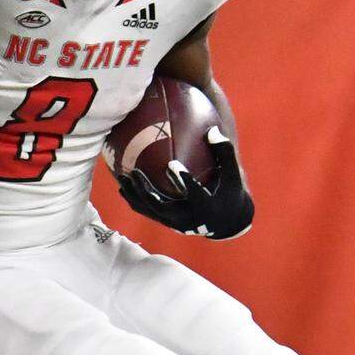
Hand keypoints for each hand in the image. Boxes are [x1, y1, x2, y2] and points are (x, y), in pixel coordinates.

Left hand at [118, 128, 253, 239]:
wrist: (226, 221)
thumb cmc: (230, 192)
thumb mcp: (233, 175)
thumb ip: (225, 153)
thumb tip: (212, 130)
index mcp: (208, 207)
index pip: (196, 195)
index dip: (183, 181)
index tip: (171, 164)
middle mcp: (190, 219)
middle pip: (163, 207)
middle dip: (146, 191)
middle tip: (136, 172)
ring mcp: (176, 224)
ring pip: (151, 211)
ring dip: (134, 195)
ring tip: (122, 177)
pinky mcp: (168, 223)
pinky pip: (148, 212)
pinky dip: (134, 200)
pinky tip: (123, 186)